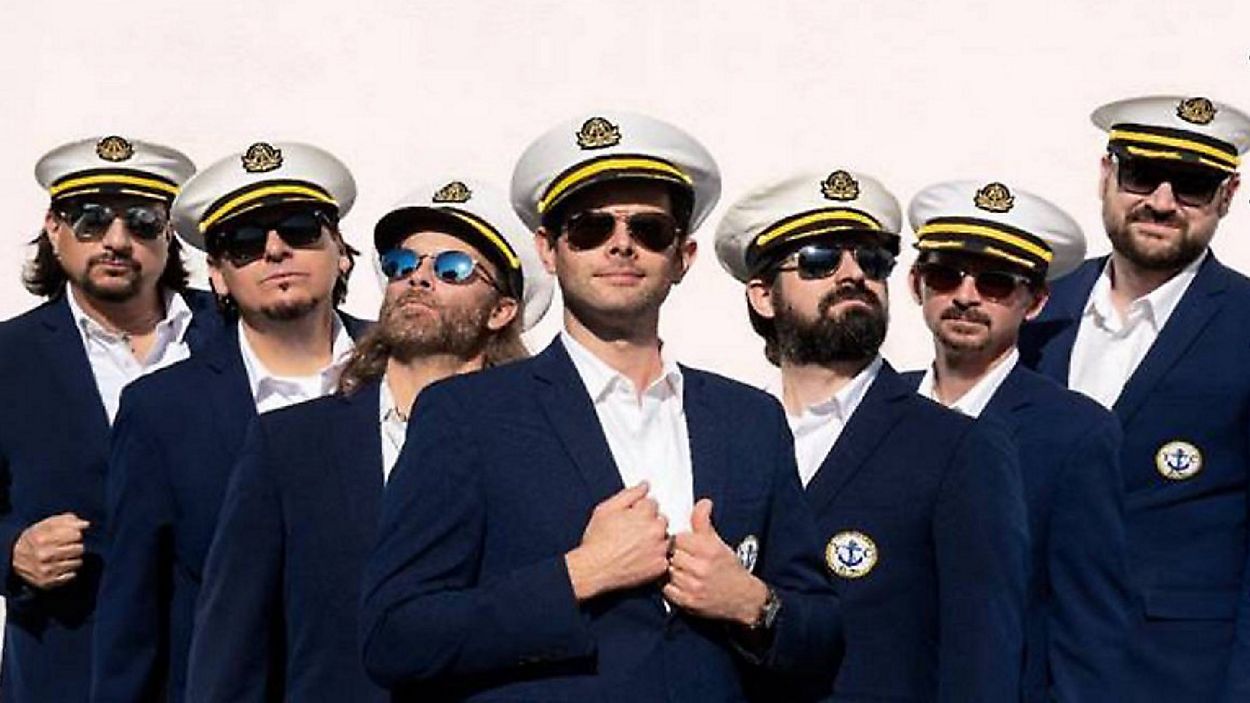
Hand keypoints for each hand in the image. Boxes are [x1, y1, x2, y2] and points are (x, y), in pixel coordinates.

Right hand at [12, 512, 89, 589]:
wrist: (15, 558)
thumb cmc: (36, 539)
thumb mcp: (46, 525)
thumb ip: (67, 521)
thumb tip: (86, 524)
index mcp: (42, 539)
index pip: (76, 534)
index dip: (76, 534)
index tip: (72, 535)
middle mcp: (43, 555)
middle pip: (79, 549)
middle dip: (76, 546)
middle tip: (68, 546)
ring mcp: (45, 570)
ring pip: (78, 562)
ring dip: (74, 558)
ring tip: (64, 556)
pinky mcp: (48, 582)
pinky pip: (72, 575)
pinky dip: (70, 571)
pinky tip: (61, 566)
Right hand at [565, 482, 669, 601]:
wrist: (594, 569)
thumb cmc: (597, 541)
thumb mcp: (606, 509)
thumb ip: (629, 494)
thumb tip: (644, 485)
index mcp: (644, 514)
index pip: (653, 503)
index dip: (641, 509)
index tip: (632, 517)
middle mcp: (655, 531)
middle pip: (662, 520)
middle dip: (650, 523)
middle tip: (633, 533)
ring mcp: (659, 550)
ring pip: (665, 538)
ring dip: (656, 540)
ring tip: (636, 546)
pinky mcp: (660, 567)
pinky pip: (665, 557)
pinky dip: (656, 557)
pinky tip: (640, 558)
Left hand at [663, 499, 767, 624]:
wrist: (742, 598)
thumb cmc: (729, 568)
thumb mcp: (718, 543)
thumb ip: (704, 522)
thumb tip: (703, 503)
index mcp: (709, 550)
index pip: (678, 538)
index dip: (678, 540)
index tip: (682, 544)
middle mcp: (701, 568)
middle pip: (671, 554)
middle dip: (674, 554)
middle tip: (681, 557)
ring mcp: (694, 586)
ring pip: (668, 571)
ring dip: (672, 569)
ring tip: (681, 569)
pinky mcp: (688, 602)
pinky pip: (667, 589)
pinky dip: (670, 585)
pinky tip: (679, 582)